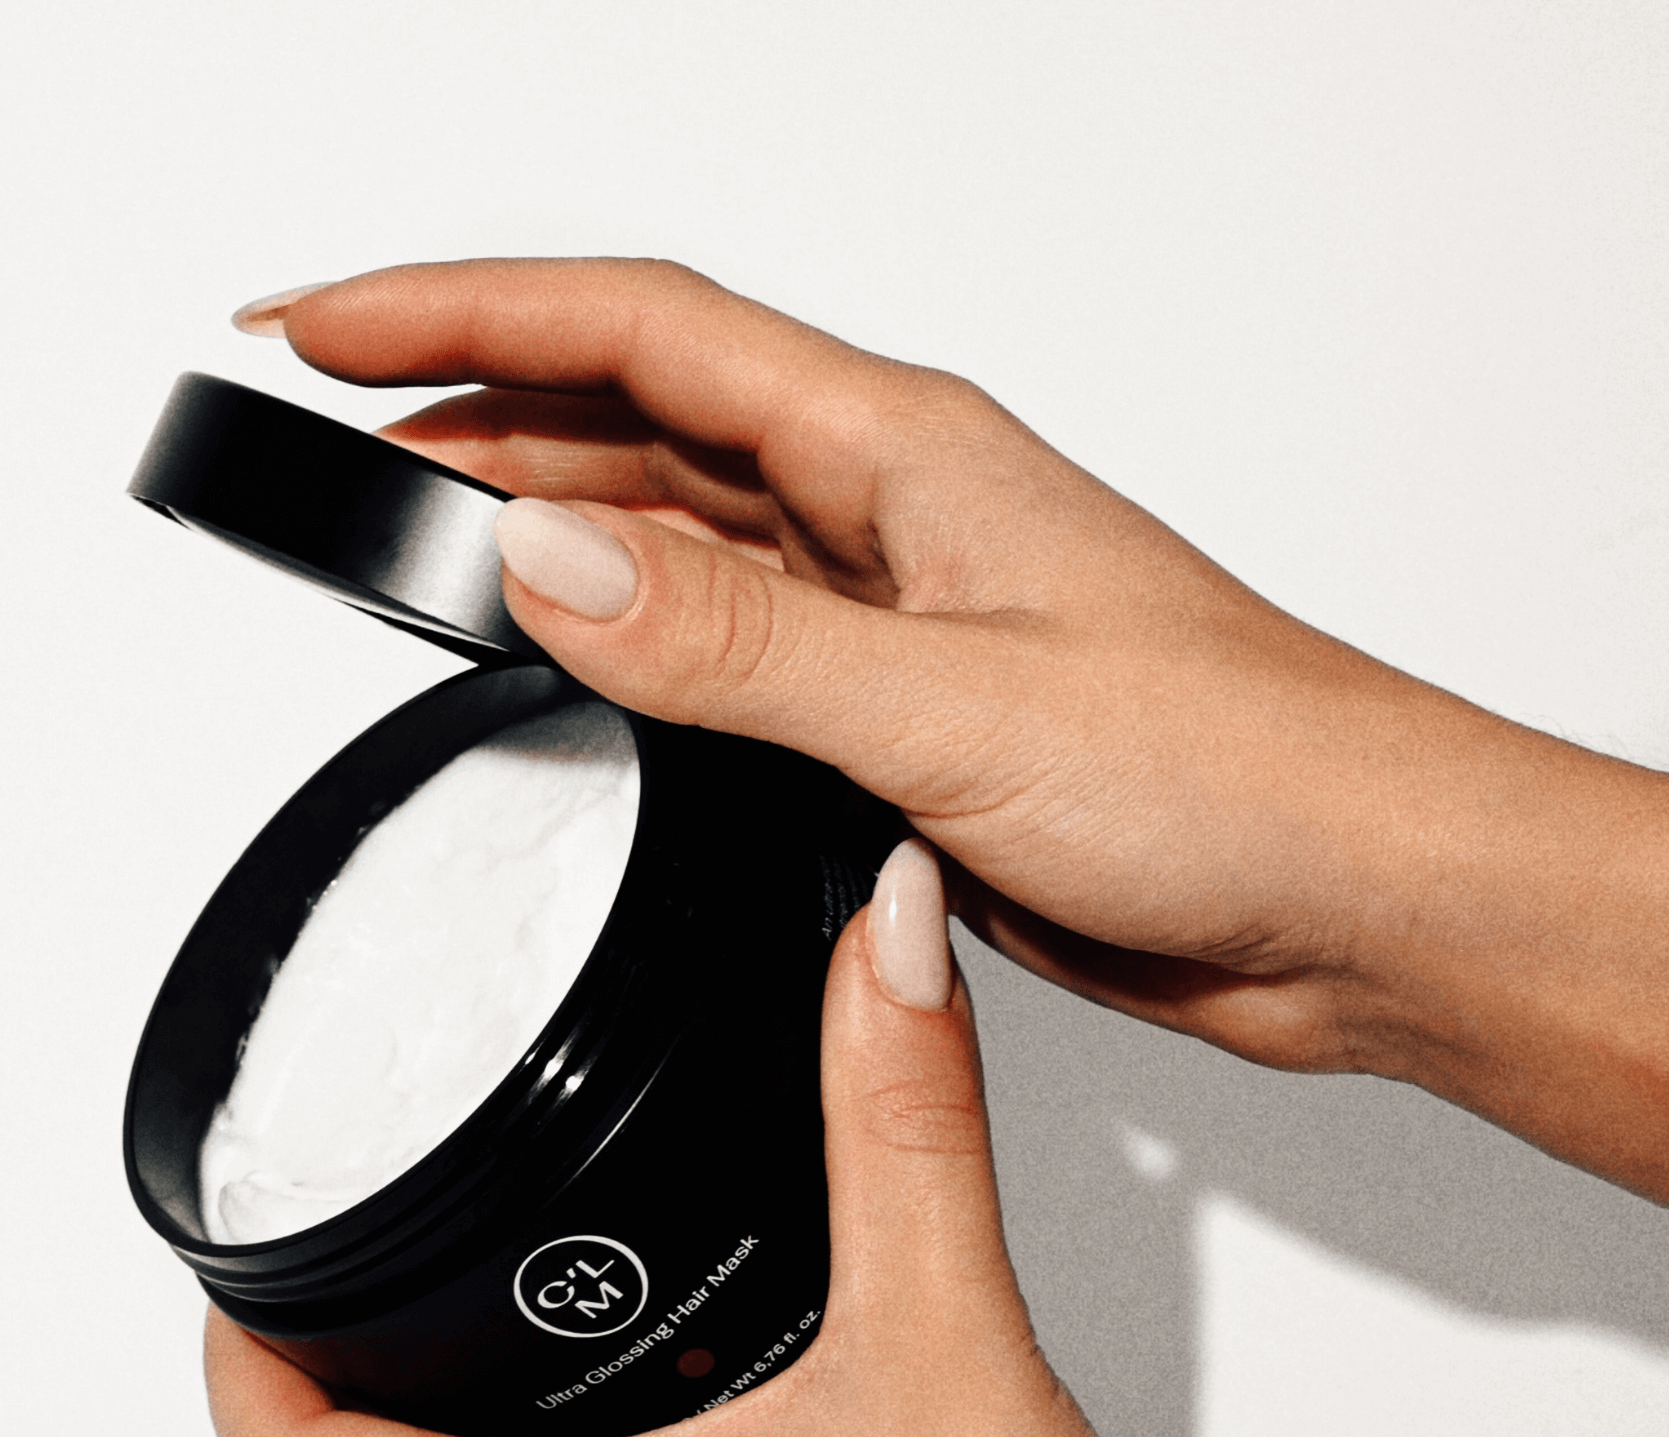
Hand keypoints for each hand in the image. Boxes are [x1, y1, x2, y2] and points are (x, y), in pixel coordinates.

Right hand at [236, 259, 1668, 1206]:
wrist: (1347, 894)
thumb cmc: (1232, 770)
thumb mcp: (949, 703)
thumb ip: (735, 642)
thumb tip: (542, 557)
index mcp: (902, 452)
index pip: (636, 332)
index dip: (462, 310)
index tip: (320, 325)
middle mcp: (887, 514)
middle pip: (637, 412)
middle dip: (472, 398)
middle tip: (330, 411)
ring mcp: (889, 613)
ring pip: (676, 530)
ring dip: (542, 515)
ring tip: (411, 519)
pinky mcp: (897, 716)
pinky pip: (727, 651)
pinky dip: (632, 644)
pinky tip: (578, 664)